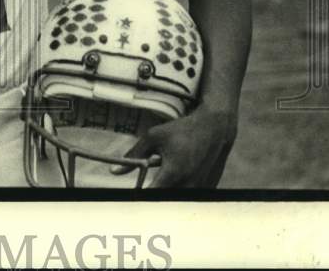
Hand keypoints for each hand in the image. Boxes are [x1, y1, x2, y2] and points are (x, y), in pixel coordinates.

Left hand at [112, 106, 237, 187]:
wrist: (214, 129)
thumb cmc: (182, 130)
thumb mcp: (154, 137)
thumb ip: (134, 155)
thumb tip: (114, 172)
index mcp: (173, 173)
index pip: (151, 196)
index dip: (140, 198)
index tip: (132, 195)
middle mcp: (189, 185)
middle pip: (163, 200)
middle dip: (153, 193)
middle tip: (147, 185)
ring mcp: (200, 189)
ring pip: (177, 199)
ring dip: (168, 191)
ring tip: (169, 173)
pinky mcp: (208, 190)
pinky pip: (190, 196)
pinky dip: (182, 189)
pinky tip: (182, 174)